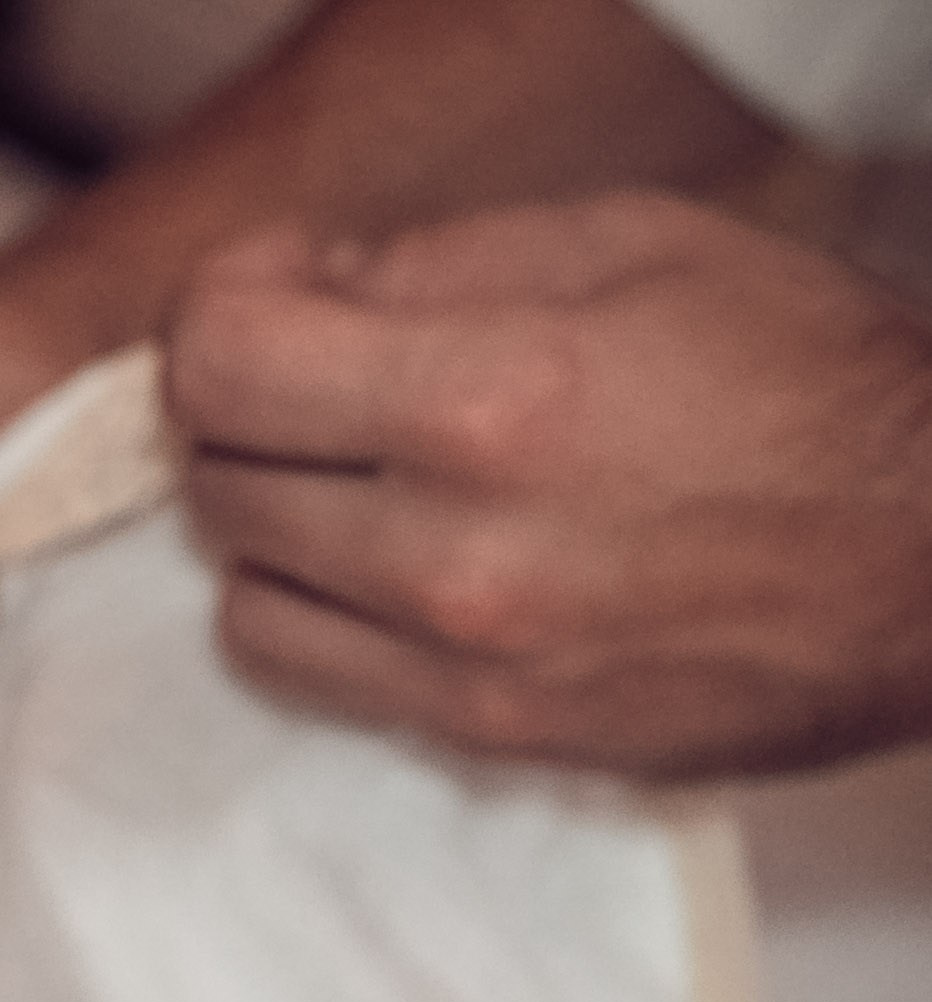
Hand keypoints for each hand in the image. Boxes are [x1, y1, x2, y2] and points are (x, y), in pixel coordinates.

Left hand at [166, 193, 931, 779]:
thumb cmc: (803, 386)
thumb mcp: (633, 248)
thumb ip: (432, 264)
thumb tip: (301, 294)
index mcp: (487, 398)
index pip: (218, 365)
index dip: (222, 310)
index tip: (275, 293)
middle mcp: (451, 548)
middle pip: (216, 479)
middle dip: (251, 412)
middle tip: (328, 379)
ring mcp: (459, 662)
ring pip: (240, 590)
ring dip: (276, 523)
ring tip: (364, 479)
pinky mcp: (481, 735)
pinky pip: (306, 672)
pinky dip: (317, 610)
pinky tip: (388, 564)